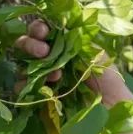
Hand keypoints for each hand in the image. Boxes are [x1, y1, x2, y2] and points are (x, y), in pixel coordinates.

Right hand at [13, 20, 132, 106]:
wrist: (110, 106)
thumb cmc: (107, 77)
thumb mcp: (94, 53)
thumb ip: (75, 40)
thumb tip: (58, 28)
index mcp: (62, 43)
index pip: (42, 30)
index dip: (38, 28)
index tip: (44, 31)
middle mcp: (48, 57)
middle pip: (26, 44)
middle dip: (30, 44)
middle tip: (44, 51)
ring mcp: (41, 76)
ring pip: (21, 64)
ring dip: (33, 65)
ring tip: (56, 73)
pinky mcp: (38, 95)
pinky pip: (21, 87)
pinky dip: (26, 84)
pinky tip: (45, 86)